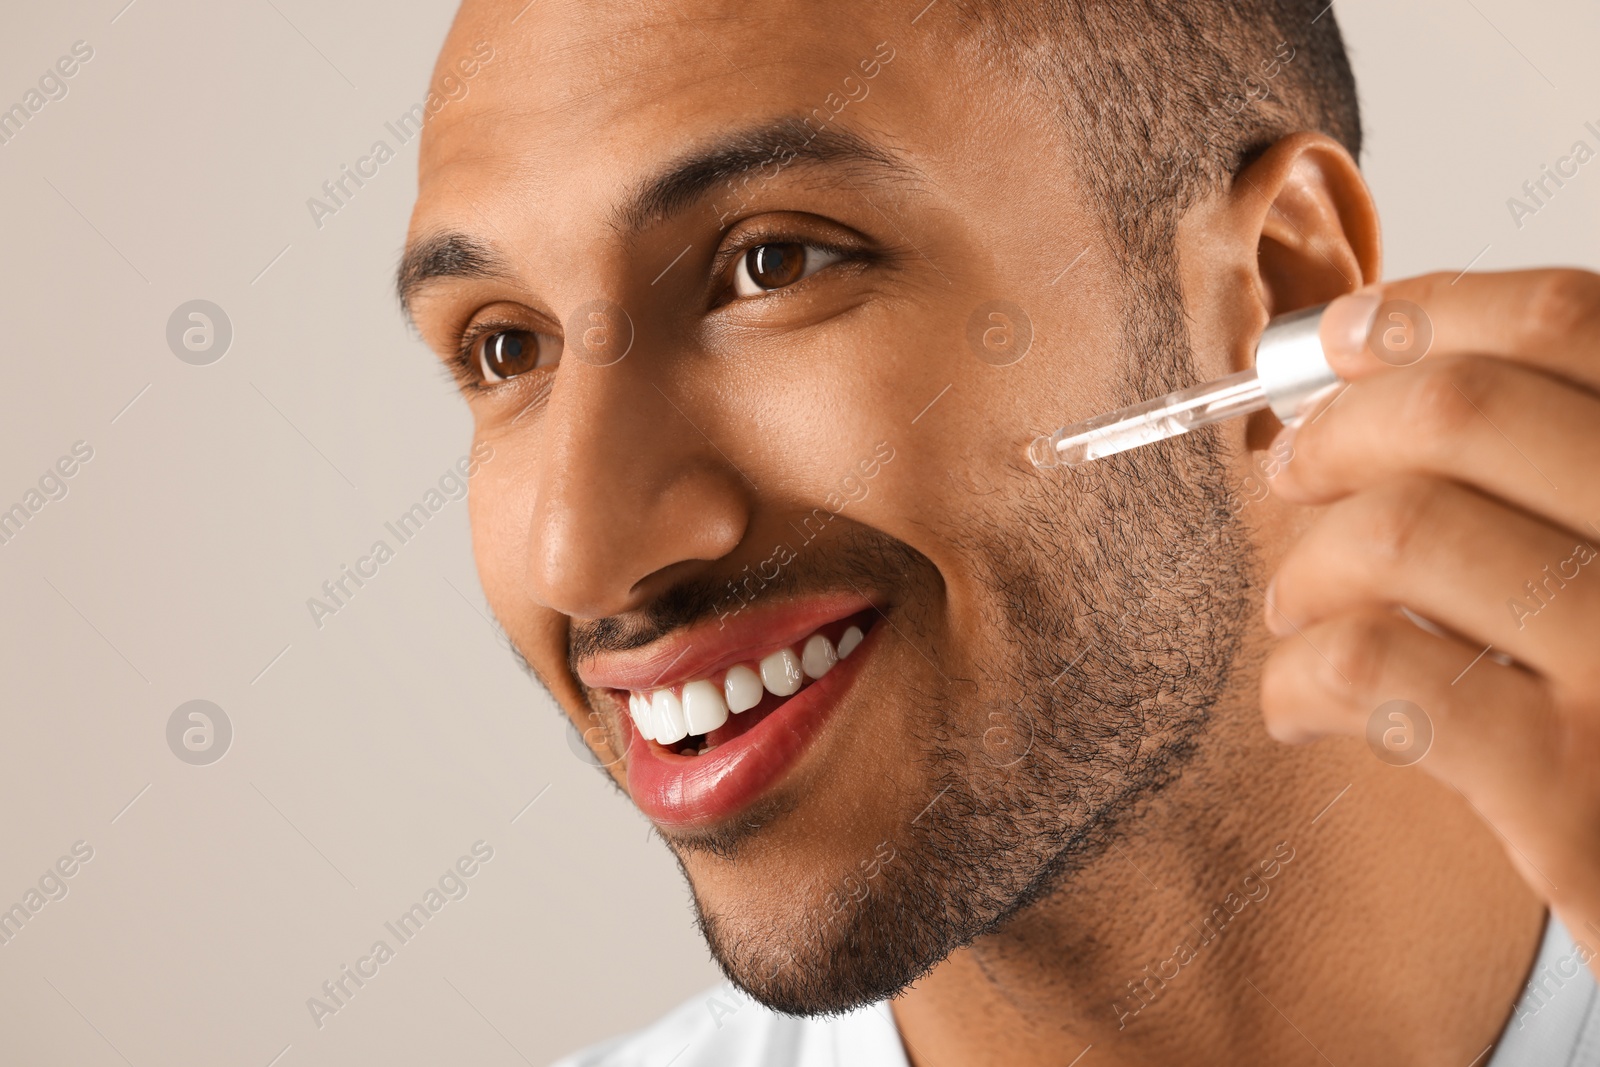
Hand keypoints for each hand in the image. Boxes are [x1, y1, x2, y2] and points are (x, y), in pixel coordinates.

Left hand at [1259, 269, 1599, 976]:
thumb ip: (1557, 464)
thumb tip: (1367, 357)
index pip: (1567, 319)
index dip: (1426, 312)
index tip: (1340, 338)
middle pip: (1459, 411)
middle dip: (1336, 432)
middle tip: (1292, 474)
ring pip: (1402, 531)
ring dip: (1310, 563)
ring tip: (1298, 603)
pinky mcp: (1579, 798)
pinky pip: (1372, 668)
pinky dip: (1299, 675)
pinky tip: (1299, 702)